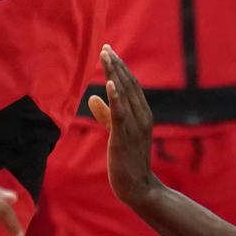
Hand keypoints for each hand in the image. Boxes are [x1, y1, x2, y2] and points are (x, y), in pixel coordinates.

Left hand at [88, 46, 157, 209]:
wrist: (138, 188)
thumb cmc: (127, 160)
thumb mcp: (117, 132)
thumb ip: (106, 114)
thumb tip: (92, 97)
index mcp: (142, 114)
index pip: (131, 84)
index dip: (120, 67)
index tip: (109, 50)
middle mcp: (142, 116)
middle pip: (128, 84)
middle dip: (116, 65)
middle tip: (105, 47)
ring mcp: (135, 127)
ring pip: (124, 94)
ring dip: (115, 73)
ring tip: (106, 55)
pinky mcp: (125, 138)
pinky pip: (121, 114)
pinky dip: (116, 97)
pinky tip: (110, 84)